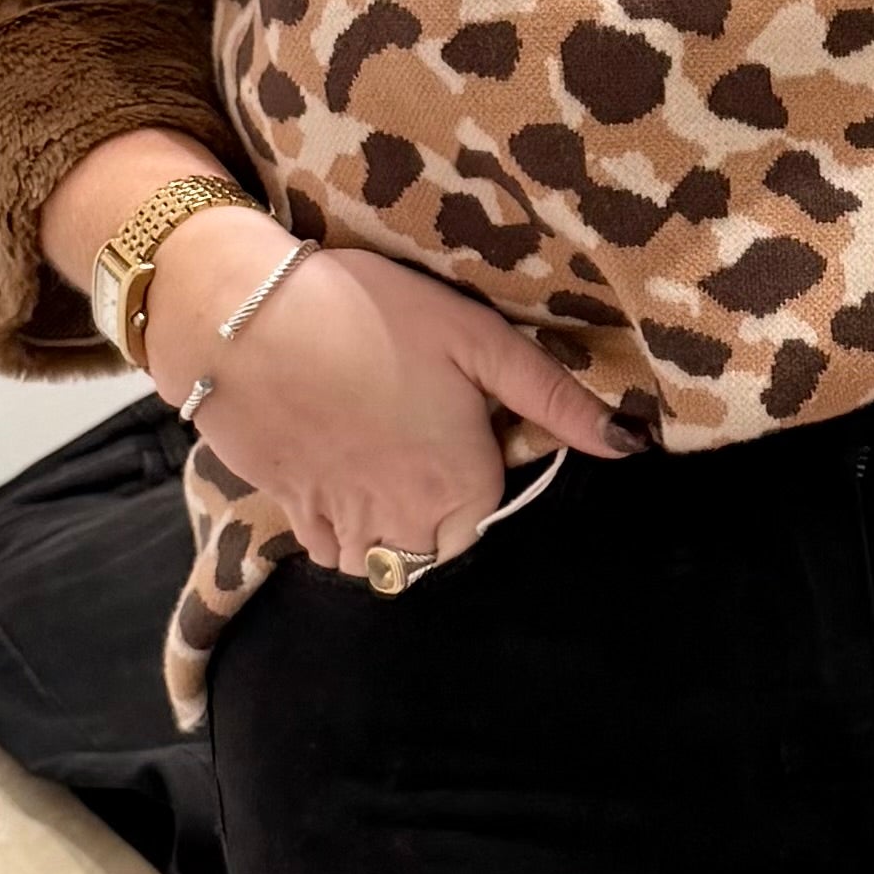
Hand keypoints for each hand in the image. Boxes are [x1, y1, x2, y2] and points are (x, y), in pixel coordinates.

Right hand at [140, 215, 636, 579]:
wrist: (246, 318)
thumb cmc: (372, 315)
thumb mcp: (479, 339)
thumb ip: (553, 399)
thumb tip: (627, 445)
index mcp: (463, 484)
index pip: (485, 516)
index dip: (475, 473)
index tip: (457, 427)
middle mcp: (407, 520)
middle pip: (436, 547)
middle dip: (434, 513)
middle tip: (414, 438)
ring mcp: (345, 521)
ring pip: (382, 558)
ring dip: (387, 531)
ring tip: (378, 463)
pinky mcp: (291, 510)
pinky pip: (328, 550)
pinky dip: (338, 531)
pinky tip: (336, 476)